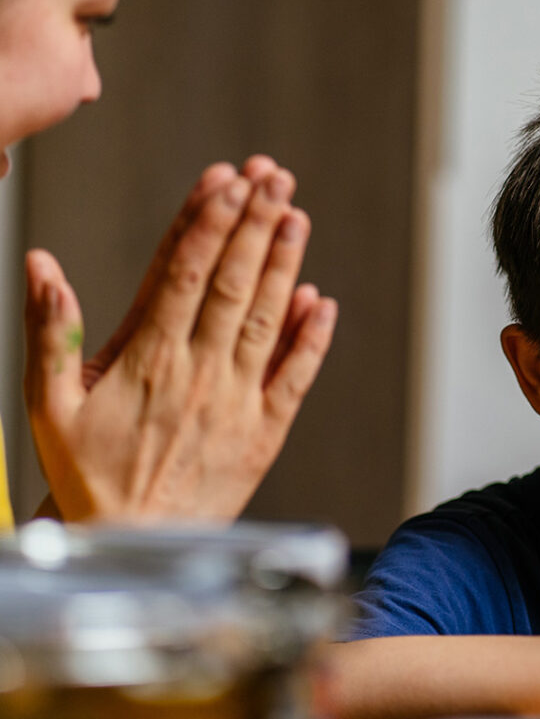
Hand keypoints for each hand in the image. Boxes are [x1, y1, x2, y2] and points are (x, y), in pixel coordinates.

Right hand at [23, 155, 336, 522]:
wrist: (133, 542)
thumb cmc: (87, 473)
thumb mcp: (47, 405)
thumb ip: (48, 331)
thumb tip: (41, 263)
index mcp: (146, 359)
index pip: (182, 274)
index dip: (208, 223)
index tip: (227, 180)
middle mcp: (198, 372)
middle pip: (232, 285)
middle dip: (254, 224)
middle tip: (274, 176)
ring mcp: (237, 401)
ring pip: (265, 320)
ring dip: (284, 265)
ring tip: (296, 215)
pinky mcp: (265, 431)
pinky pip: (294, 378)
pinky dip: (310, 339)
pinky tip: (321, 301)